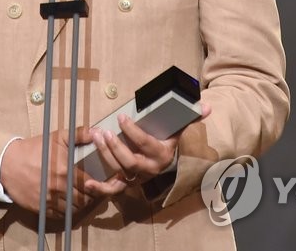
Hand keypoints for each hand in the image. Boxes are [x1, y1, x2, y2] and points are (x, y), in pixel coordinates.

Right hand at [0, 128, 99, 217]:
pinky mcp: (41, 208)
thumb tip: (97, 130)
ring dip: (79, 205)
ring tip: (79, 197)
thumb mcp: (56, 137)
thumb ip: (79, 134)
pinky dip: (66, 212)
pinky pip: (60, 216)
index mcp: (65, 171)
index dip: (96, 185)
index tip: (96, 182)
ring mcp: (50, 200)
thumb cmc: (34, 149)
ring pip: (74, 210)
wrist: (8, 163)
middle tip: (89, 191)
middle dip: (89, 196)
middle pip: (84, 200)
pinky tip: (67, 203)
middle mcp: (59, 189)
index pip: (90, 185)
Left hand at [84, 102, 212, 195]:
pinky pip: (113, 189)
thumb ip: (190, 117)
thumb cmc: (166, 141)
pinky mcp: (126, 184)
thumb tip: (208, 107)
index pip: (146, 143)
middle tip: (104, 131)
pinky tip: (88, 182)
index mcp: (162, 155)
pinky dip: (99, 189)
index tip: (121, 117)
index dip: (133, 132)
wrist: (165, 164)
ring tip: (96, 138)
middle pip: (130, 161)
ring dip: (105, 156)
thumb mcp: (178, 130)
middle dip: (115, 146)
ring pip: (119, 170)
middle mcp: (149, 169)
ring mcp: (137, 178)